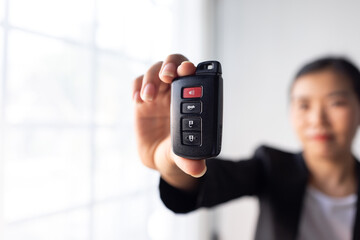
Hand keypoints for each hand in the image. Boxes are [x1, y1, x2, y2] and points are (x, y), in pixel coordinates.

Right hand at [133, 54, 206, 180]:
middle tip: (167, 77)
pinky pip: (137, 84)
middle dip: (170, 65)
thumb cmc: (174, 153)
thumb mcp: (181, 157)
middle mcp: (175, 92)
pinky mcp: (141, 100)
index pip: (193, 75)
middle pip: (173, 63)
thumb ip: (188, 160)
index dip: (190, 68)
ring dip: (151, 78)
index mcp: (191, 100)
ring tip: (148, 97)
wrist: (157, 159)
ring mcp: (158, 94)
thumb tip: (198, 169)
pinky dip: (137, 87)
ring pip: (154, 70)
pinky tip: (138, 100)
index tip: (187, 71)